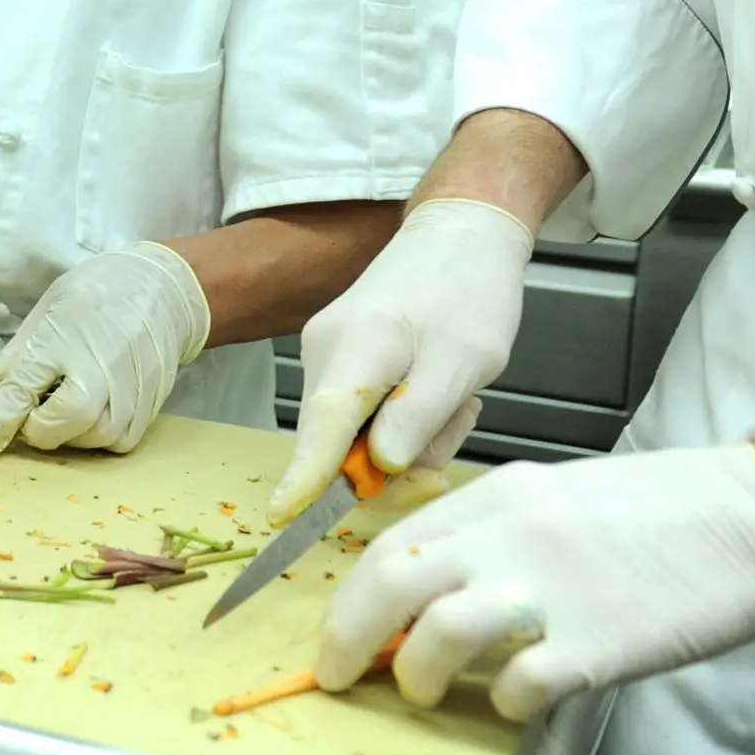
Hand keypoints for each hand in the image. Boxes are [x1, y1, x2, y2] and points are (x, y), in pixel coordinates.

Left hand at [0, 243, 207, 457]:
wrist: (162, 290)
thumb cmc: (96, 295)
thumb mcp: (44, 313)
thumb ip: (12, 361)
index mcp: (62, 339)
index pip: (20, 391)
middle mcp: (99, 367)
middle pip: (63, 423)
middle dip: (39, 429)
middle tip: (34, 411)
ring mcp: (131, 388)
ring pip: (93, 438)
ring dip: (70, 433)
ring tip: (66, 404)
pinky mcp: (152, 405)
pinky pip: (120, 441)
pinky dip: (99, 436)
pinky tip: (94, 410)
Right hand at [275, 198, 533, 519]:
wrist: (460, 237)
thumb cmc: (469, 292)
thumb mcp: (465, 359)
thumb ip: (420, 415)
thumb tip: (379, 466)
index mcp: (356, 350)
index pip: (323, 425)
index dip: (307, 477)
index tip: (285, 517)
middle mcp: (324, 354)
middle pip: (338, 440)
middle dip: (393, 459)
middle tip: (459, 422)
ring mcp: (326, 355)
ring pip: (354, 433)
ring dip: (407, 436)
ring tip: (455, 396)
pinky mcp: (338, 359)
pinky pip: (362, 415)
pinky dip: (401, 418)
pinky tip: (435, 387)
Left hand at [318, 441, 754, 718]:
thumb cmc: (666, 510)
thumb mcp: (557, 495)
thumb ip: (492, 532)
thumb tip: (434, 584)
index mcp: (498, 499)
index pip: (390, 545)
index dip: (351, 597)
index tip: (341, 632)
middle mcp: (510, 537)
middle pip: (390, 583)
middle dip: (349, 636)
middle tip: (341, 674)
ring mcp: (551, 590)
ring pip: (437, 633)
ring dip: (419, 674)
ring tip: (426, 691)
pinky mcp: (598, 644)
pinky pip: (519, 685)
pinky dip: (505, 703)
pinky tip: (516, 702)